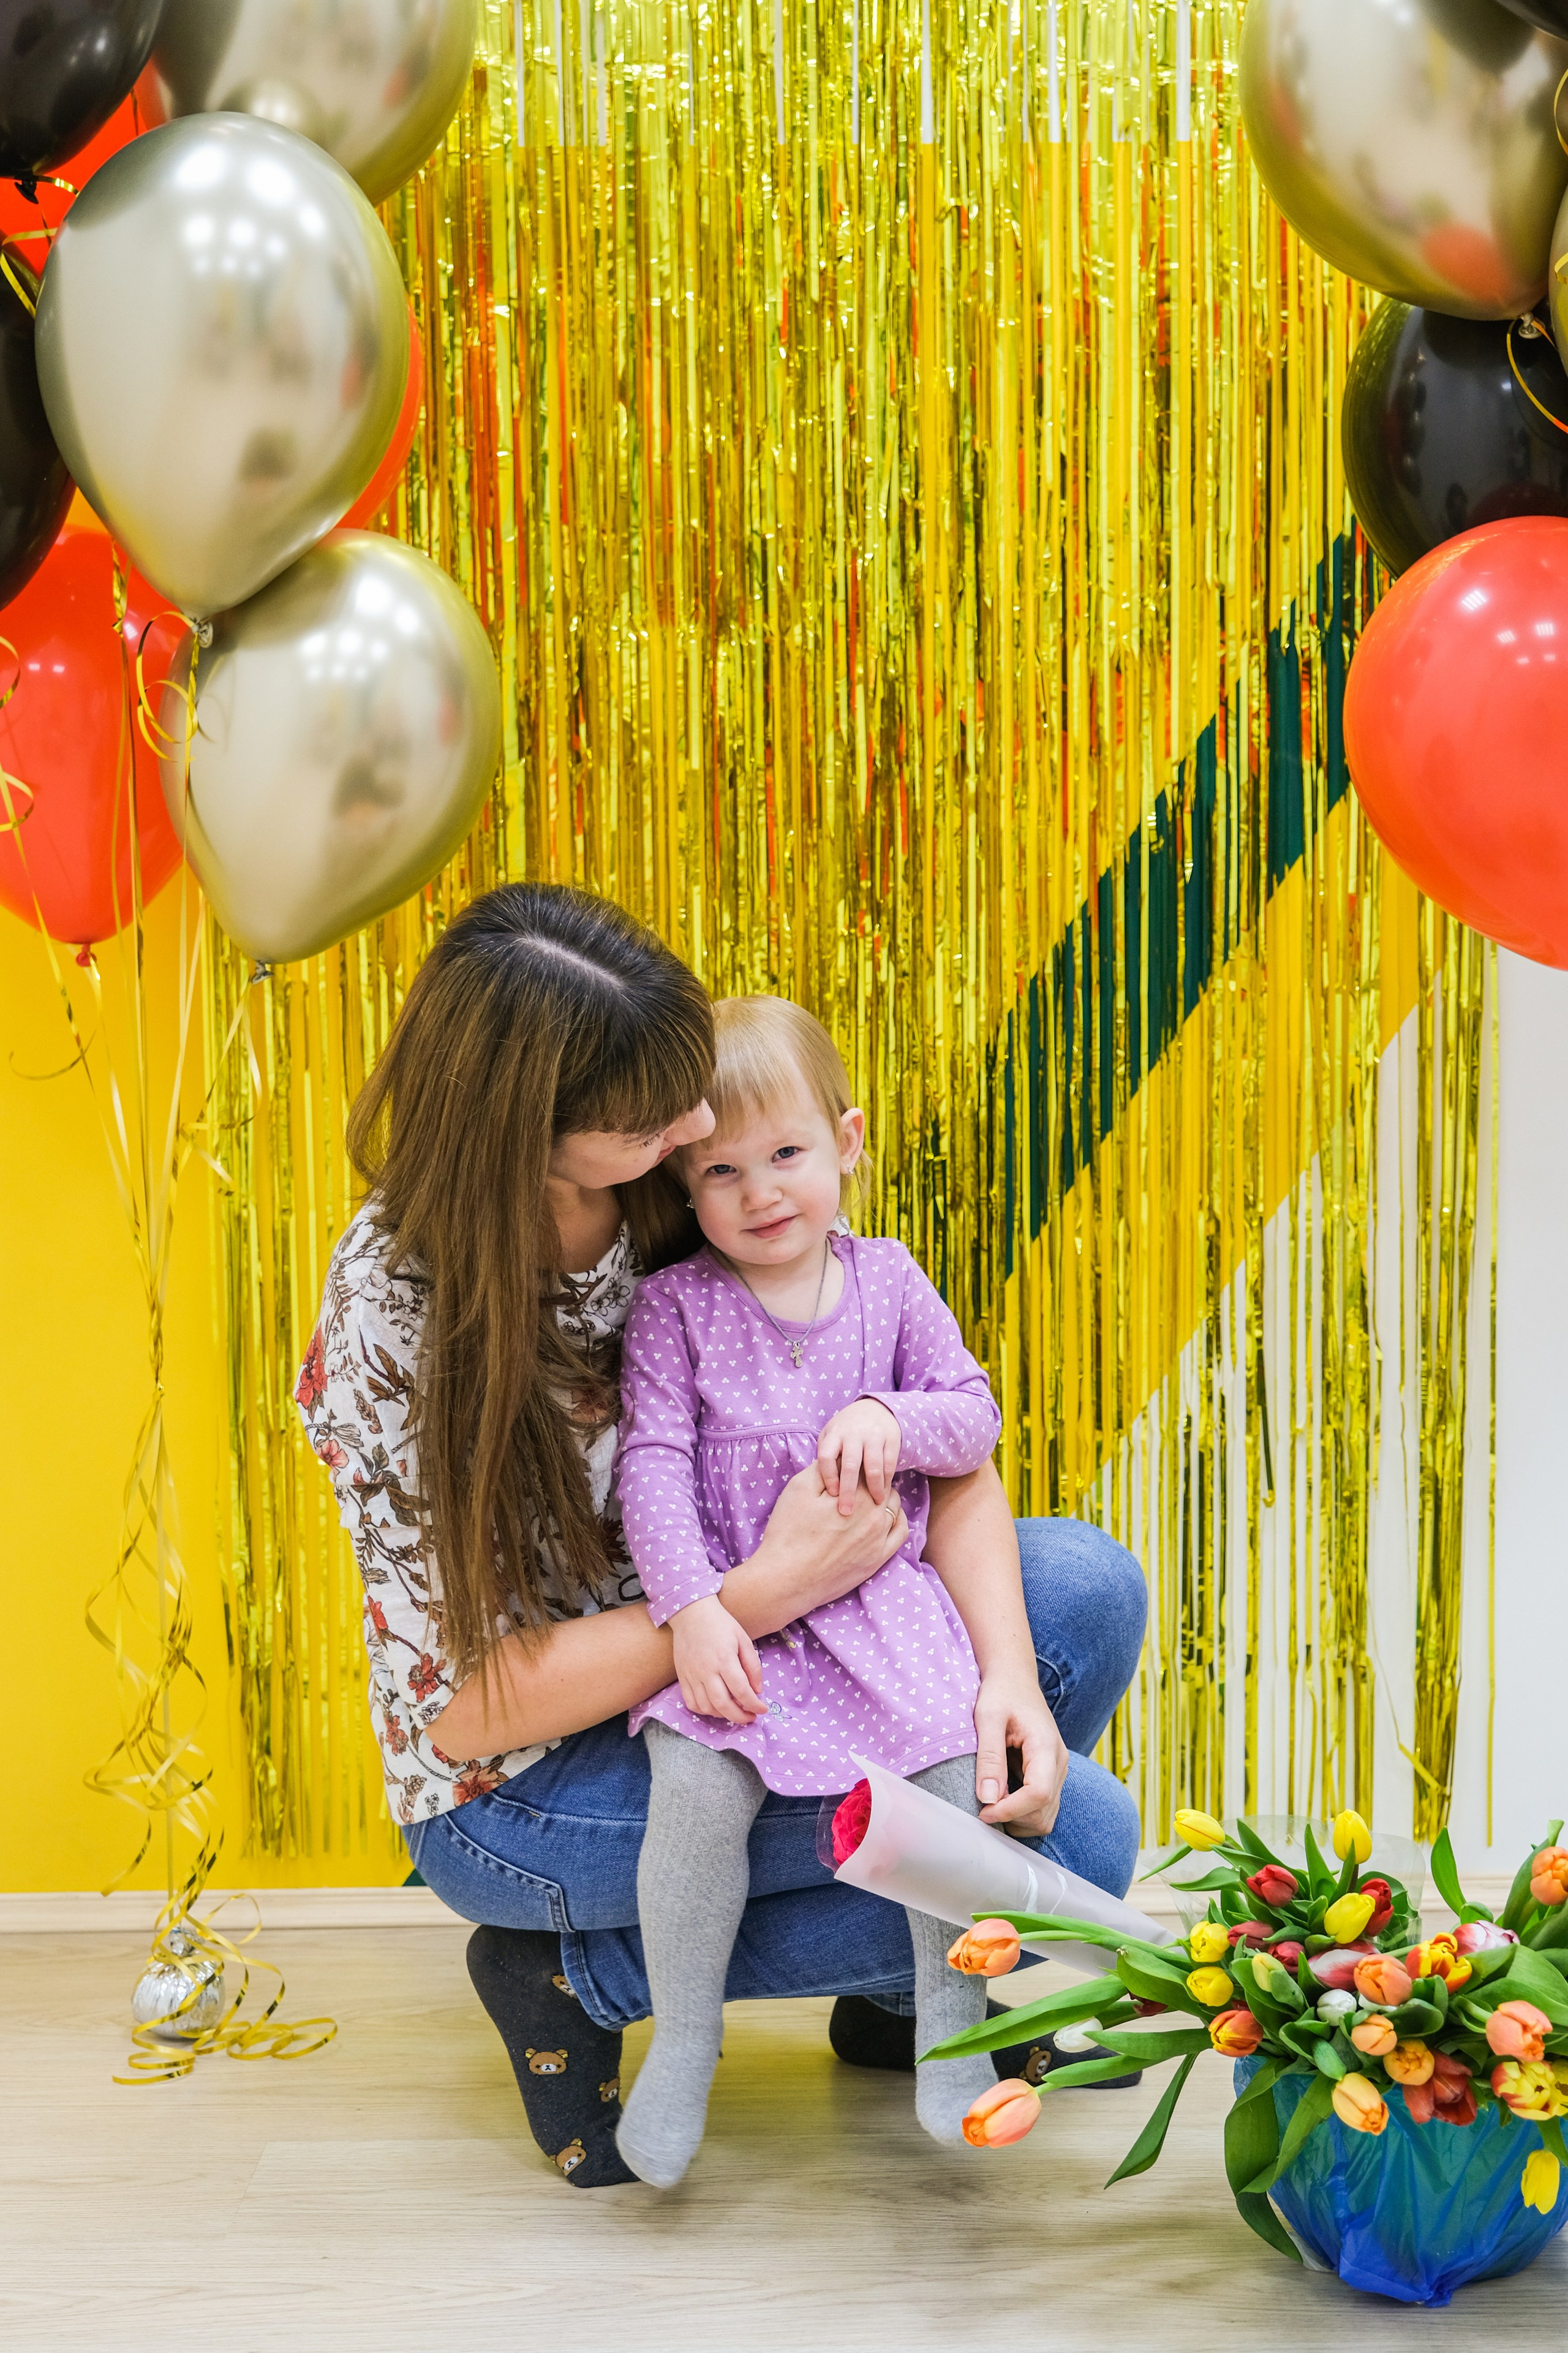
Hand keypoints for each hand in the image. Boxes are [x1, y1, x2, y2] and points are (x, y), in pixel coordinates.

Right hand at [670, 1594, 766, 1723]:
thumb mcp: (743, 1639)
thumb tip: (757, 1690)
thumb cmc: (721, 1624)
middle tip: (750, 1717)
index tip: (762, 1709)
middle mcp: (706, 1670)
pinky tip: (715, 1707)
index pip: (741, 1691)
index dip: (754, 1705)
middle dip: (739, 1717)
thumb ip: (752, 1666)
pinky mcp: (682, 1676)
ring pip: (706, 1707)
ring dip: (723, 1715)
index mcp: (724, 1659)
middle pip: (723, 1704)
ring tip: (734, 1711)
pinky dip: (704, 1710)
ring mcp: (691, 1675)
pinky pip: (691, 1702)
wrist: (691, 1613)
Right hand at [730, 1465, 908, 1634]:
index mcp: (856, 1494)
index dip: (856, 1466)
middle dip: (871, 1481)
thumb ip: (825, 1468)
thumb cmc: (789, 1532)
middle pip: (883, 1485)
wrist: (787, 1579)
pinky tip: (883, 1517)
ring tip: (866, 1500)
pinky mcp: (879, 1559)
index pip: (866, 1468)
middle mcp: (874, 1515)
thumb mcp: (799, 1489)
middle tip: (855, 1484)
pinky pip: (901, 1533)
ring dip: (883, 1498)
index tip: (847, 1468)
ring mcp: (879, 1539)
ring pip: (894, 1507)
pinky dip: (897, 1519)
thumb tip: (842, 1458)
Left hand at [816, 1398, 901, 1516]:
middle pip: (850, 1466)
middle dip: (848, 1491)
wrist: (876, 1408)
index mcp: (834, 1434)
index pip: (826, 1457)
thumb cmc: (847, 1430)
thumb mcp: (831, 1435)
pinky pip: (889, 1464)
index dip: (828, 1477)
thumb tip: (818, 1487)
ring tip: (874, 1504)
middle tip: (847, 1511)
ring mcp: (873, 1436)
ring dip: (874, 1488)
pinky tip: (884, 1492)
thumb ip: (826, 1456)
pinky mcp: (891, 1439)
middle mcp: (853, 1434)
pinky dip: (887, 1480)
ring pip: (873, 1467)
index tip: (831, 1494)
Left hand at [972, 1670, 1068, 1837]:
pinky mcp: (1050, 1776)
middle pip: (1044, 1812)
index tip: (982, 1811)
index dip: (1010, 1809)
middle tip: (983, 1807)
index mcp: (1046, 1746)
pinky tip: (1002, 1797)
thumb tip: (987, 1798)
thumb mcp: (988, 1717)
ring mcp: (1057, 1771)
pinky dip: (1023, 1813)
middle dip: (1013, 1817)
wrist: (1015, 1679)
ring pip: (1046, 1817)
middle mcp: (1059, 1763)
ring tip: (992, 1803)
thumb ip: (989, 1757)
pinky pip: (1043, 1808)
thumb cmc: (1001, 1693)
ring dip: (1018, 1819)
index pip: (1038, 1793)